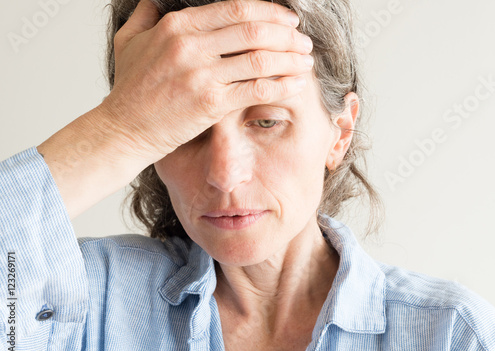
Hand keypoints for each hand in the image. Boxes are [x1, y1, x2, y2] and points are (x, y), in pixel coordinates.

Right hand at [98, 0, 313, 165]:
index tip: (287, 20)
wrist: (123, 129)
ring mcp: (201, 74)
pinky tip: (296, 85)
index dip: (269, 11)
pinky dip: (282, 85)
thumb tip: (155, 0)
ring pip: (260, 58)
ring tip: (306, 61)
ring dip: (290, 58)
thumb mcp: (129, 42)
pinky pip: (257, 89)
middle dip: (286, 34)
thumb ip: (145, 16)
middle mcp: (191, 45)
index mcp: (176, 25)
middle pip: (254, 30)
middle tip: (303, 41)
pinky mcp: (211, 103)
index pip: (235, 9)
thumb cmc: (129, 89)